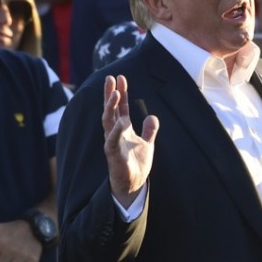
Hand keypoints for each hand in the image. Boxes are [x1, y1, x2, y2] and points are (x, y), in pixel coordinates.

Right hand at [103, 75, 159, 207]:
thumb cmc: (137, 164)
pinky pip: (112, 140)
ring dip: (111, 107)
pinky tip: (120, 122)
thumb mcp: (147, 144)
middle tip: (110, 77)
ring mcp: (112, 142)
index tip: (121, 78)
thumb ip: (149, 130)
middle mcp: (115, 133)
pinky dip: (115, 131)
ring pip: (108, 121)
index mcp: (123, 129)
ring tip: (114, 93)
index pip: (120, 108)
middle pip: (110, 110)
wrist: (133, 184)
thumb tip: (152, 116)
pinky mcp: (112, 154)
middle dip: (110, 94)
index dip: (121, 93)